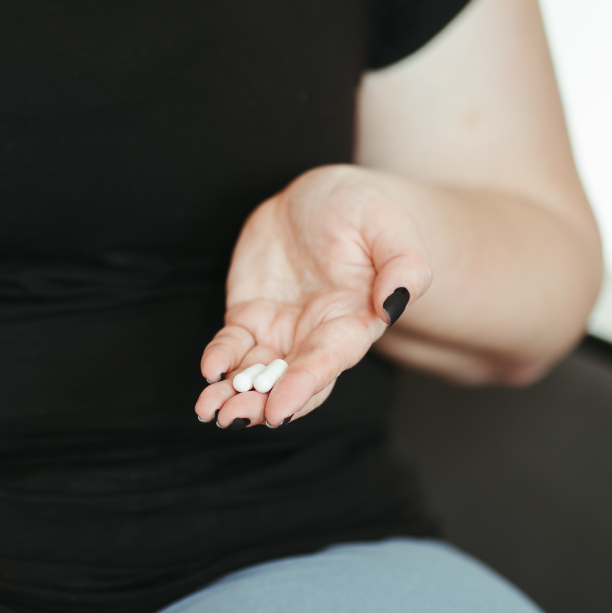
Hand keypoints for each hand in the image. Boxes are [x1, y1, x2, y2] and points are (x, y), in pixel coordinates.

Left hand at [195, 165, 431, 428]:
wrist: (320, 195)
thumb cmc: (362, 209)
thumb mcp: (390, 225)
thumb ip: (404, 265)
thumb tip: (395, 304)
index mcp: (353, 323)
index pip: (326, 362)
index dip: (302, 387)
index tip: (279, 410)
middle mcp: (315, 336)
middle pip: (287, 381)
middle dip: (259, 404)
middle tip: (231, 418)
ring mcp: (280, 329)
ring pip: (255, 373)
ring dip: (232, 394)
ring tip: (208, 410)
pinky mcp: (250, 315)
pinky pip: (231, 345)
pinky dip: (219, 359)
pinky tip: (209, 370)